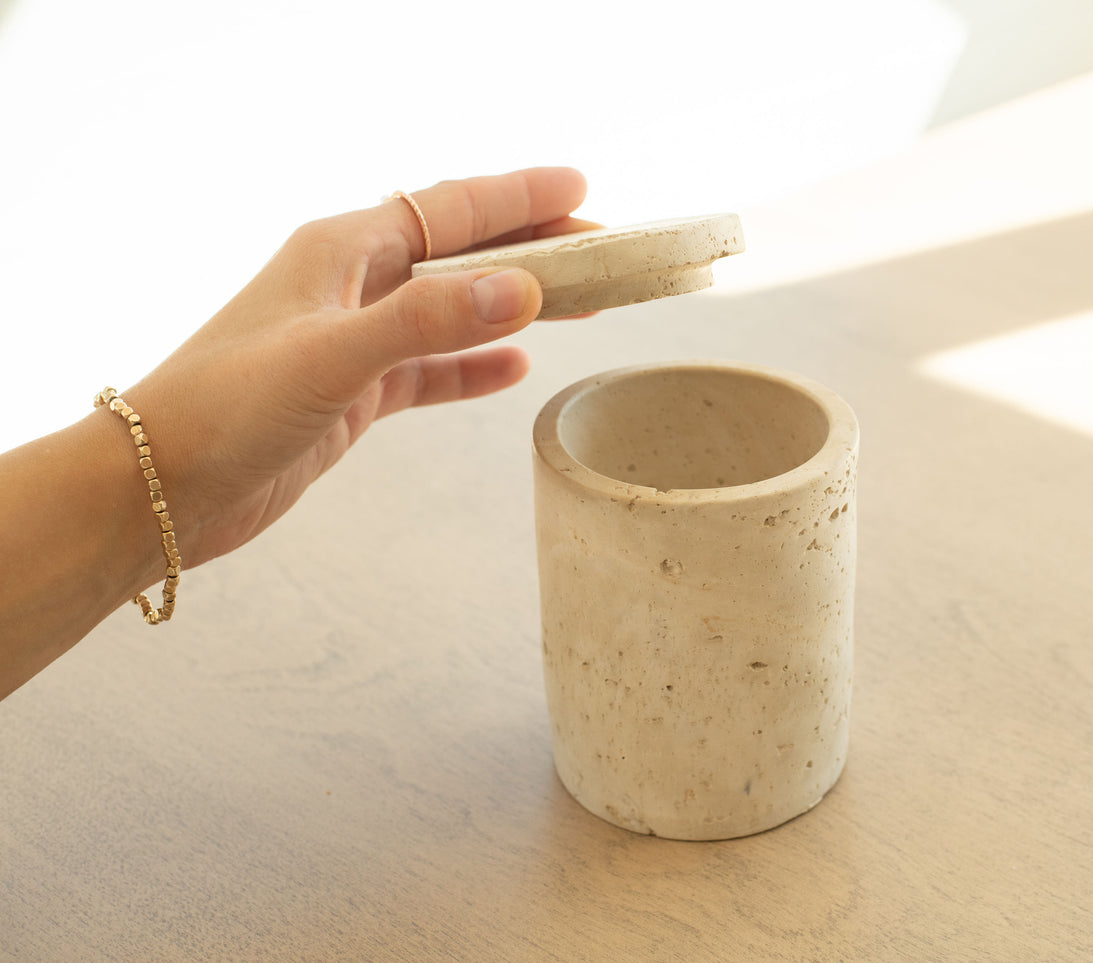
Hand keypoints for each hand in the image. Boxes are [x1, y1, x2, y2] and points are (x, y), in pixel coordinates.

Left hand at [120, 167, 592, 573]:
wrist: (161, 487)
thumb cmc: (224, 407)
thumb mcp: (332, 356)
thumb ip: (427, 321)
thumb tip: (522, 290)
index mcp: (342, 249)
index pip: (450, 207)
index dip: (518, 197)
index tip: (580, 192)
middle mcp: (352, 285)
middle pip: (462, 253)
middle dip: (532, 248)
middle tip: (602, 253)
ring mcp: (354, 341)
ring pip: (455, 310)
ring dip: (516, 306)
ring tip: (582, 305)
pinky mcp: (353, 395)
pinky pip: (431, 370)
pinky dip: (475, 367)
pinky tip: (517, 367)